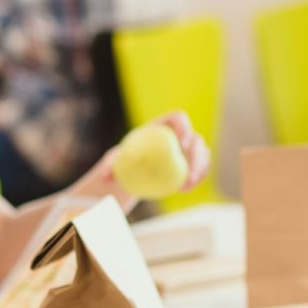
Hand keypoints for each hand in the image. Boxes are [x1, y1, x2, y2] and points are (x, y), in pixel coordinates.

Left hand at [76, 110, 211, 207]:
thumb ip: (108, 164)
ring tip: (186, 186)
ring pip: (203, 155)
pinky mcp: (192, 162)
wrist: (133, 170)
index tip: (181, 143)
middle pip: (196, 139)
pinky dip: (197, 178)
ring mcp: (188, 148)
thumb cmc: (122, 162)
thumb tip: (106, 175)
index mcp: (162, 126)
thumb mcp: (113, 161)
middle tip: (188, 175)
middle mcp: (179, 134)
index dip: (184, 126)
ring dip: (200, 170)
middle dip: (197, 156)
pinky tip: (185, 189)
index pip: (178, 118)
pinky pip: (201, 169)